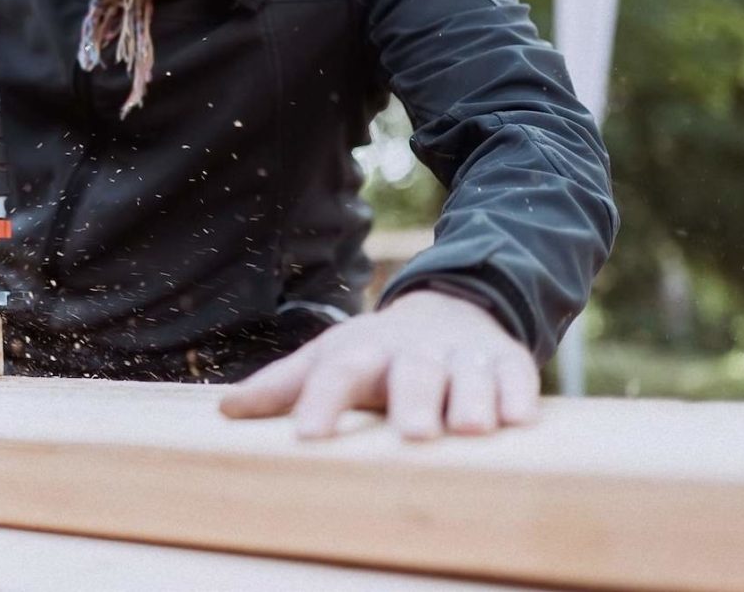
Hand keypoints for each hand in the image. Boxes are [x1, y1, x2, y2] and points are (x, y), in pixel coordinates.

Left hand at [218, 289, 539, 439]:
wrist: (449, 307)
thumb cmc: (377, 351)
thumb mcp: (330, 357)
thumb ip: (282, 385)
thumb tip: (226, 411)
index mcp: (364, 351)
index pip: (338, 371)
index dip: (323, 400)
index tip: (308, 436)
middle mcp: (413, 351)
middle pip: (411, 371)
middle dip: (413, 398)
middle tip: (412, 433)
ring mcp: (462, 355)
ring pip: (467, 373)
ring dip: (469, 398)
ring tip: (469, 427)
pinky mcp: (507, 362)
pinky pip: (516, 376)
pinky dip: (517, 395)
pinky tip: (517, 419)